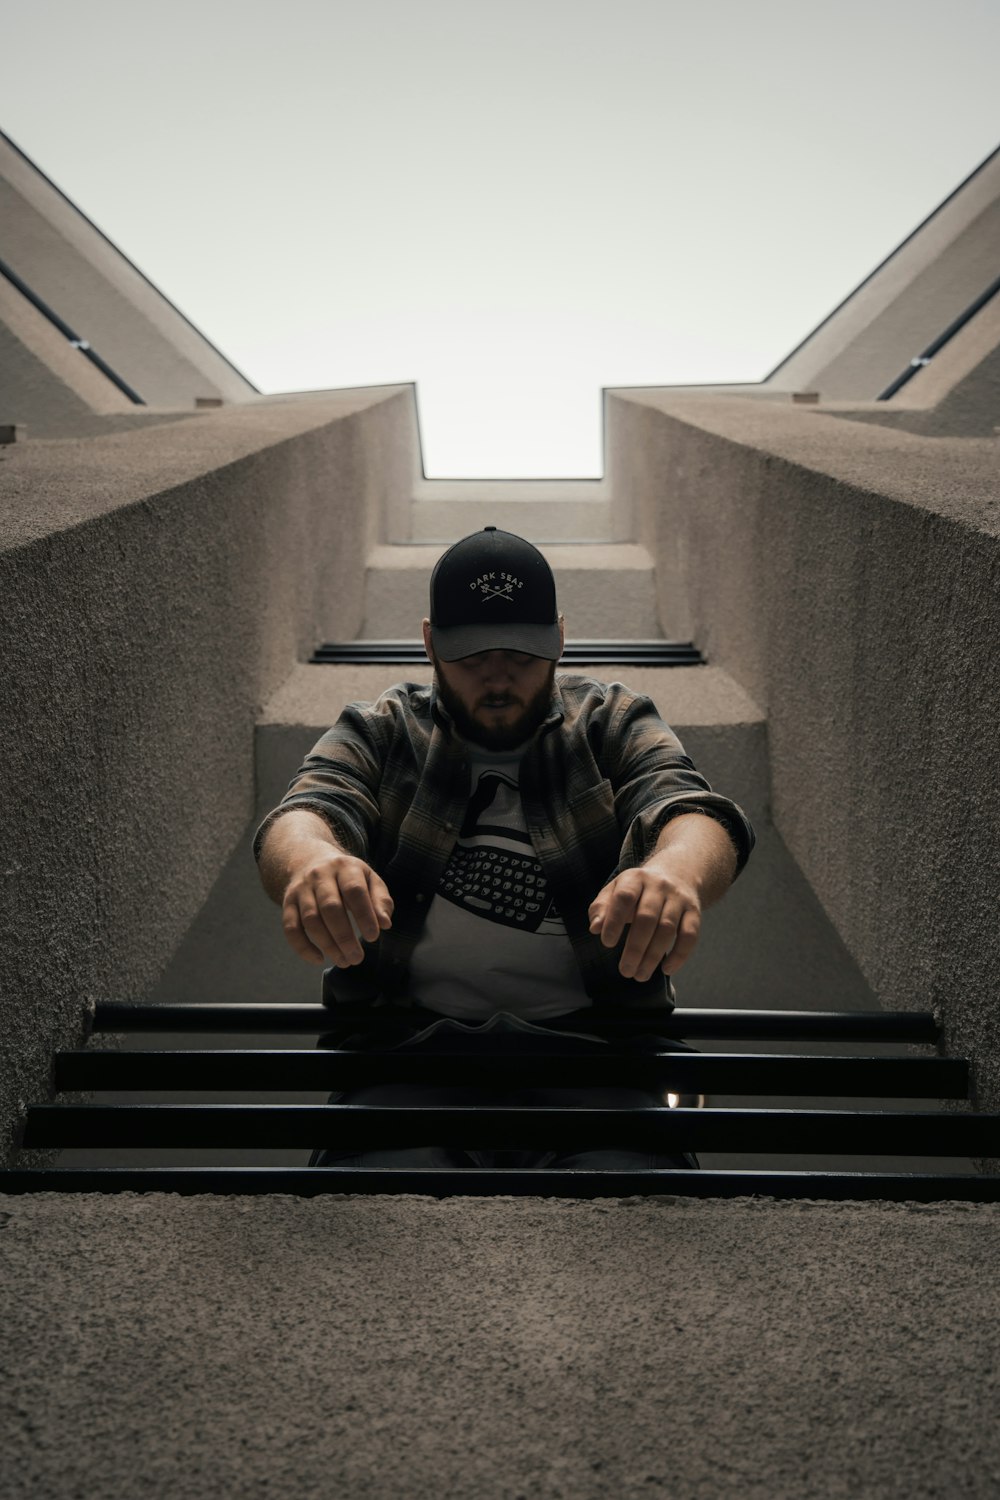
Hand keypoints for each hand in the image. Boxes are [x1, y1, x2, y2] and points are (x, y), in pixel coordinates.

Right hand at [282, 849, 393, 967]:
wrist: (311, 861)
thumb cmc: (348, 878)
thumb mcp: (369, 880)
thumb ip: (381, 901)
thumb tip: (385, 924)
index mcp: (345, 868)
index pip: (354, 890)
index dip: (364, 915)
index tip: (373, 937)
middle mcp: (320, 876)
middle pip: (330, 907)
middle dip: (344, 936)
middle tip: (357, 958)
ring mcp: (301, 889)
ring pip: (310, 919)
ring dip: (327, 944)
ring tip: (343, 961)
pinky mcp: (287, 903)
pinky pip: (291, 928)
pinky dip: (302, 947)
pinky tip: (319, 959)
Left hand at [588, 858, 701, 980]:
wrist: (677, 874)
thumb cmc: (637, 891)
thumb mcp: (615, 891)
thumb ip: (601, 908)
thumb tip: (594, 928)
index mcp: (635, 879)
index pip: (624, 897)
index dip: (614, 920)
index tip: (607, 943)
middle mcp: (659, 886)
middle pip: (647, 917)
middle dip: (635, 948)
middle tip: (625, 971)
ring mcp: (678, 898)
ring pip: (667, 929)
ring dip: (653, 956)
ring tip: (640, 975)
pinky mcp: (694, 912)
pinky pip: (690, 935)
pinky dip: (680, 955)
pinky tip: (666, 969)